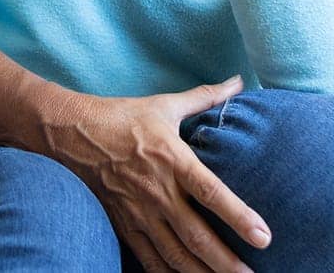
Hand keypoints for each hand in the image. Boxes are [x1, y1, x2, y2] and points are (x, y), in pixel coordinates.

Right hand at [40, 76, 269, 272]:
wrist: (69, 133)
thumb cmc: (121, 117)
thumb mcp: (164, 105)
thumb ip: (205, 97)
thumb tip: (238, 80)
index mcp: (172, 160)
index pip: (211, 193)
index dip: (239, 216)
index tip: (264, 236)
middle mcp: (158, 191)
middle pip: (197, 236)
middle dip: (226, 262)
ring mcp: (139, 212)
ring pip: (175, 255)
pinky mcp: (123, 225)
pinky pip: (149, 259)